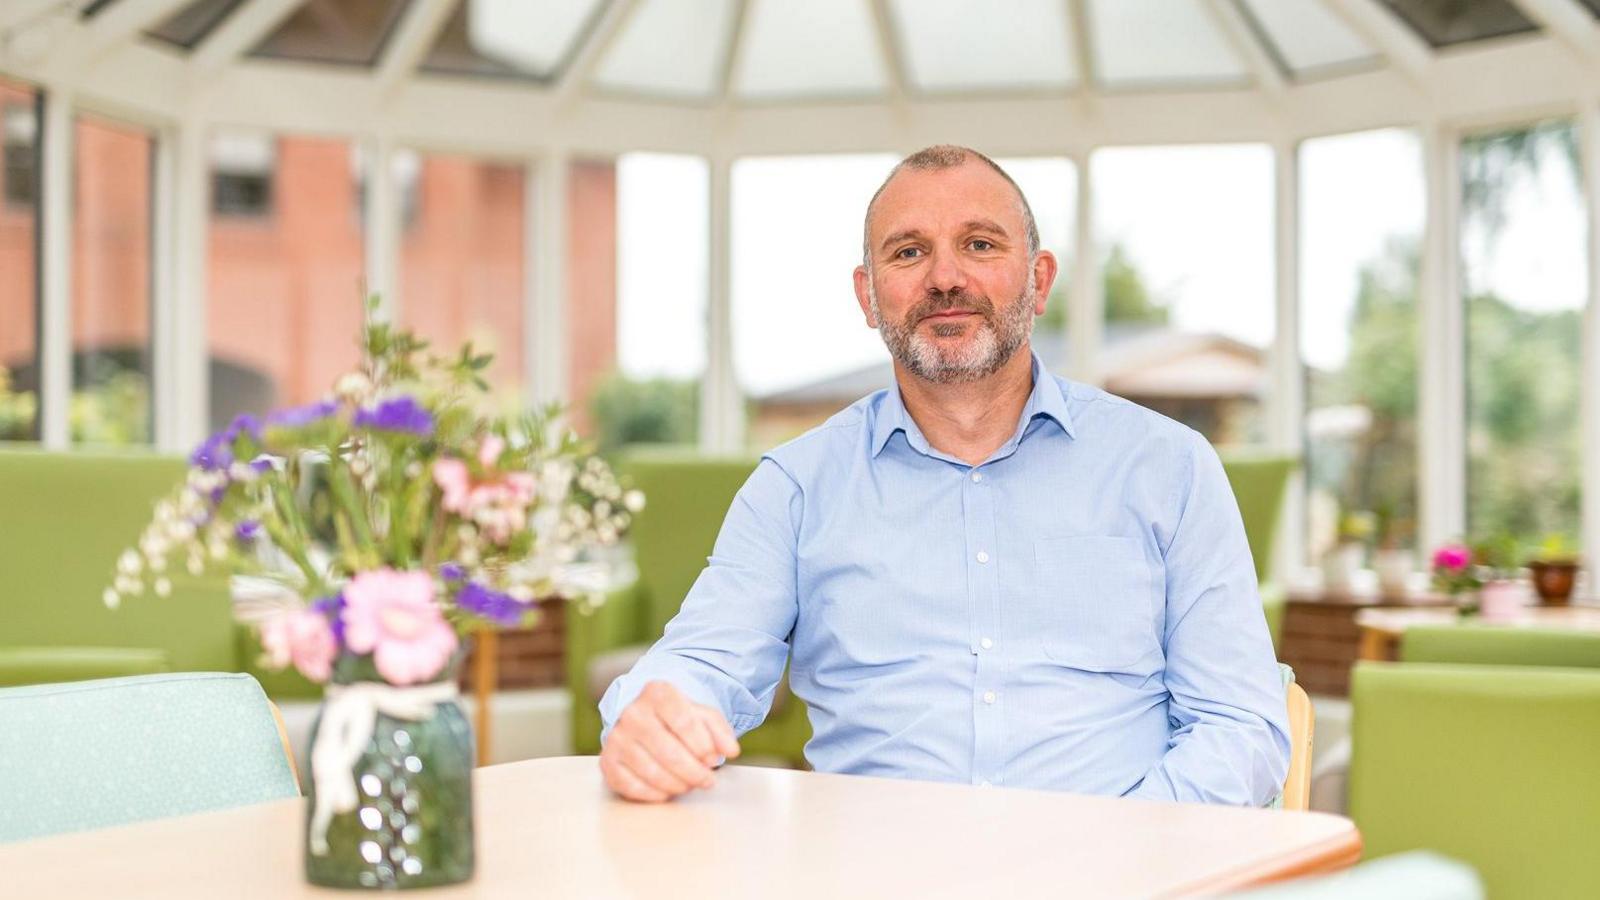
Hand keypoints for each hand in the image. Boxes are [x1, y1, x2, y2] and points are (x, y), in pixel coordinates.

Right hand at [599, 680, 741, 802]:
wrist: (643, 719)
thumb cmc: (676, 718)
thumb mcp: (701, 715)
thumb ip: (720, 731)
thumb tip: (731, 750)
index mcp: (657, 693)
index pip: (686, 723)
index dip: (703, 747)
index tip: (713, 759)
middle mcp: (632, 713)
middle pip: (670, 752)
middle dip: (694, 772)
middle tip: (707, 780)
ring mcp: (616, 738)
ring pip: (652, 772)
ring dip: (678, 784)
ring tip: (689, 783)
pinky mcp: (607, 762)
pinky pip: (633, 787)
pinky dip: (655, 794)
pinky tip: (668, 790)